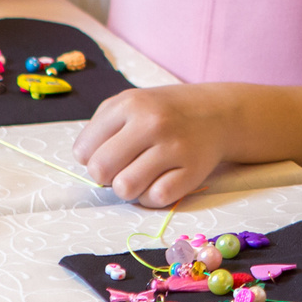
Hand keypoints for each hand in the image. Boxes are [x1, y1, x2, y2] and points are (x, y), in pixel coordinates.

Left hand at [70, 86, 242, 205]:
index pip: (83, 151)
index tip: (109, 153)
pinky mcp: (192, 171)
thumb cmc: (165, 112)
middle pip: (100, 171)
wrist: (219, 114)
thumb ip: (101, 127)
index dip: (91, 158)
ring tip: (141, 175)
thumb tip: (86, 162)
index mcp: (130, 104)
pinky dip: (152, 196)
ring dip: (128, 188)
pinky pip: (155, 199)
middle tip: (123, 167)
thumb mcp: (131, 103)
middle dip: (106, 176)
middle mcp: (152, 123)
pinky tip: (160, 181)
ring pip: (125, 188)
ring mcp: (174, 148)